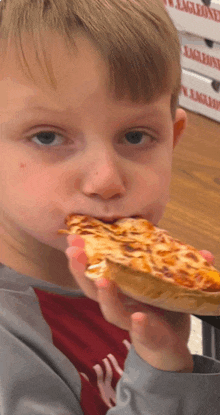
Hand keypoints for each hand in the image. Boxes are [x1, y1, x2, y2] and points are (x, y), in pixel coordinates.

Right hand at [65, 235, 214, 371]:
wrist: (171, 348)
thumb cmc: (163, 313)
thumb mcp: (168, 286)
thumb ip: (182, 268)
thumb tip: (206, 252)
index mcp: (122, 288)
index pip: (99, 269)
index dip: (85, 255)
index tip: (74, 236)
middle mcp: (121, 304)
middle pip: (94, 289)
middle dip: (81, 269)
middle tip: (73, 250)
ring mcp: (132, 322)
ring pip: (112, 311)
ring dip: (107, 296)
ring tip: (102, 280)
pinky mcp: (149, 339)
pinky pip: (142, 334)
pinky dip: (140, 327)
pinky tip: (138, 318)